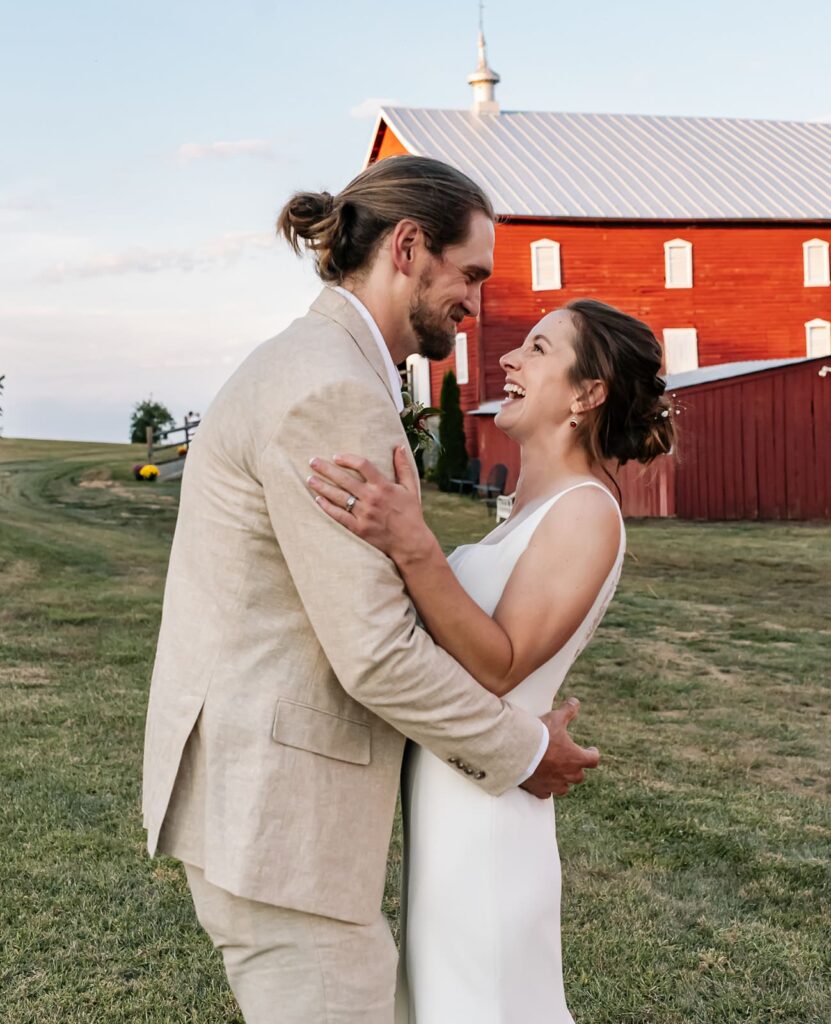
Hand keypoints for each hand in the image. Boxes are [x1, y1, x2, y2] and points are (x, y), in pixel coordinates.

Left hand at [307, 447, 433, 562]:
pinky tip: (318, 499)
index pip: (362, 465)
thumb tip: (400, 446)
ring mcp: (364, 514)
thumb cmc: (410, 513)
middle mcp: (372, 498)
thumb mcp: (411, 488)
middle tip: (312, 461)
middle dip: (326, 469)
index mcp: (384, 486)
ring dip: (322, 487)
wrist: (410, 542)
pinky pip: (339, 516)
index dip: (348, 459)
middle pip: (344, 479)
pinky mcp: (359, 528)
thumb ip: (403, 467)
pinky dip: (327, 507)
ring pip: (338, 497)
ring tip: (310, 479)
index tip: (336, 456)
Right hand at [520, 697, 599, 798]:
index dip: (593, 754)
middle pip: (580, 776)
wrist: (517, 752)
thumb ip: (568, 710)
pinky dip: (546, 788)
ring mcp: (554, 785)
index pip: (593, 759)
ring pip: (565, 788)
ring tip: (557, 772)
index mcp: (576, 758)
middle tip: (571, 760)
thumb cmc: (540, 735)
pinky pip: (547, 793)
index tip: (591, 750)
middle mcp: (568, 775)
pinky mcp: (540, 790)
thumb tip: (576, 702)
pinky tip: (542, 782)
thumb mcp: (556, 718)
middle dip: (577, 768)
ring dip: (563, 780)